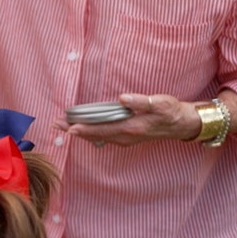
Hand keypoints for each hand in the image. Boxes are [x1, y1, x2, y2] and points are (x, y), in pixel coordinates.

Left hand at [62, 91, 196, 148]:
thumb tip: (122, 98)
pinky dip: (90, 133)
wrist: (181, 124)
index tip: (68, 126)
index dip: (84, 128)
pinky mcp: (126, 137)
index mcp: (130, 128)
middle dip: (74, 130)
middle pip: (95, 135)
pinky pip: (103, 137)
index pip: (101, 130)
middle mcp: (125, 137)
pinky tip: (82, 129)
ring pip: (97, 137)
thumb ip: (141, 101)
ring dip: (80, 132)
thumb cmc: (170, 111)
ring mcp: (125, 139)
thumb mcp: (160, 103)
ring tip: (62, 126)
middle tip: (55, 124)